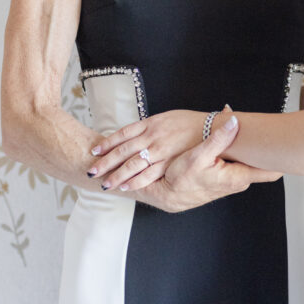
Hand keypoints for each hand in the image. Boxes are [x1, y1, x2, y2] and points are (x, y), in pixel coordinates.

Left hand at [87, 109, 204, 191]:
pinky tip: (125, 186)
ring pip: (132, 164)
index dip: (107, 143)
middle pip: (122, 150)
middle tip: (91, 170)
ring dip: (116, 175)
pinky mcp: (168, 163)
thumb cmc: (191, 123)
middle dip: (105, 162)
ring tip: (104, 183)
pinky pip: (148, 174)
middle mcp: (151, 137)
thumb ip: (150, 126)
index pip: (122, 134)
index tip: (94, 150)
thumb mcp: (167, 117)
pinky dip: (135, 181)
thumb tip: (137, 132)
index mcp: (150, 123)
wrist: (212, 129)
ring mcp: (159, 151)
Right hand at [141, 115, 282, 212]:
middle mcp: (239, 180)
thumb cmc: (180, 180)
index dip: (283, 159)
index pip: (271, 171)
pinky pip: (240, 161)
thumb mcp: (196, 157)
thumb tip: (234, 123)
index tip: (291, 145)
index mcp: (237, 176)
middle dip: (266, 145)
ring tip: (249, 127)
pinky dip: (239, 148)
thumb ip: (217, 140)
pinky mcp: (227, 176)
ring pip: (250, 160)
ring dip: (250, 146)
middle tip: (269, 127)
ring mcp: (234, 179)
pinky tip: (233, 135)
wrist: (168, 194)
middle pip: (262, 162)